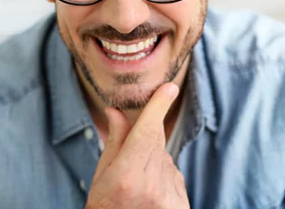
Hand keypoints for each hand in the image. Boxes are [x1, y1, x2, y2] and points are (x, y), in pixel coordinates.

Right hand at [85, 83, 189, 208]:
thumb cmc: (104, 208)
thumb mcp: (102, 176)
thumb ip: (115, 141)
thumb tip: (115, 110)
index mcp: (126, 176)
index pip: (146, 131)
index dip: (158, 106)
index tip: (169, 88)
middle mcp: (152, 186)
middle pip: (156, 143)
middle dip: (144, 142)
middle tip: (128, 166)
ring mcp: (171, 199)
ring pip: (165, 159)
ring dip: (153, 163)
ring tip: (138, 188)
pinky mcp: (182, 206)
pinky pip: (174, 176)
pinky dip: (163, 178)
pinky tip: (150, 197)